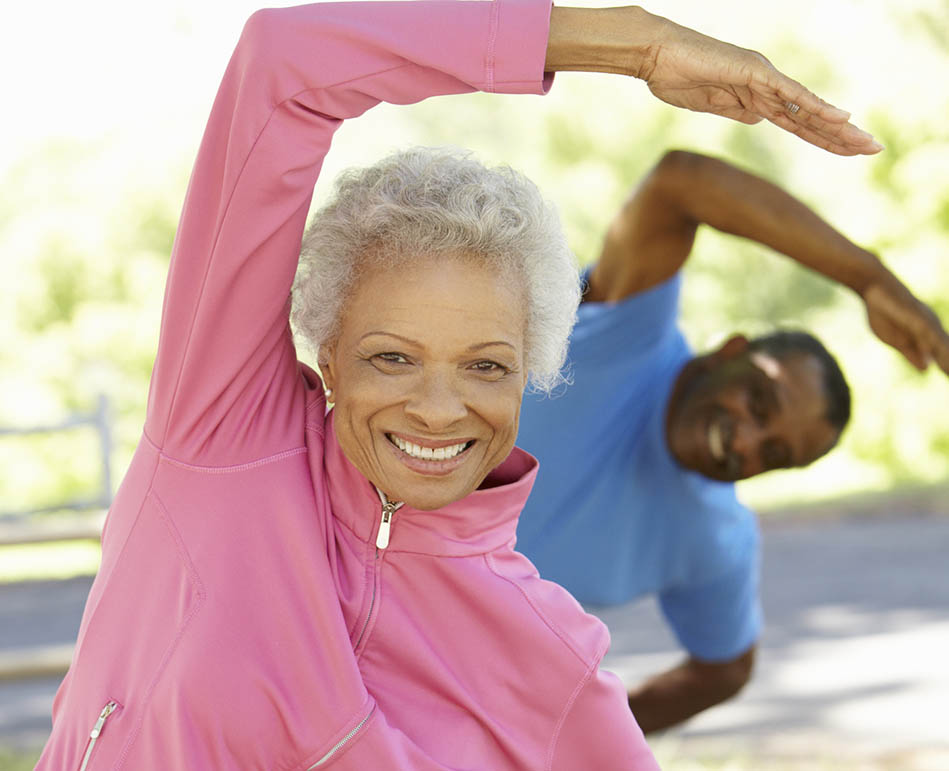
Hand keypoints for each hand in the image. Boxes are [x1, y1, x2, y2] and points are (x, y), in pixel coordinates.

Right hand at [641, 17, 881, 156]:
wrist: (656, 56)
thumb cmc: (675, 77)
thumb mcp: (709, 105)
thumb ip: (735, 111)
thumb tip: (760, 120)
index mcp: (754, 97)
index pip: (796, 122)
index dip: (822, 137)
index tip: (847, 151)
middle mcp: (765, 86)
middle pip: (809, 116)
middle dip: (841, 136)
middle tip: (872, 150)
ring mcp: (762, 79)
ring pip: (806, 107)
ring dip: (837, 127)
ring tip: (865, 142)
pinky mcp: (754, 73)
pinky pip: (790, 94)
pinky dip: (815, 106)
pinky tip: (840, 118)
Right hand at [863, 279, 948, 374]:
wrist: (874, 289)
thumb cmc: (883, 312)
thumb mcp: (895, 340)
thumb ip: (912, 353)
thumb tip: (927, 368)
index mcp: (926, 334)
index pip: (943, 354)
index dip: (947, 367)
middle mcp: (932, 327)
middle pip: (946, 350)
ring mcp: (927, 322)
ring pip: (943, 344)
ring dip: (948, 358)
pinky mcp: (918, 317)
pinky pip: (931, 334)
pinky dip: (938, 347)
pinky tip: (940, 358)